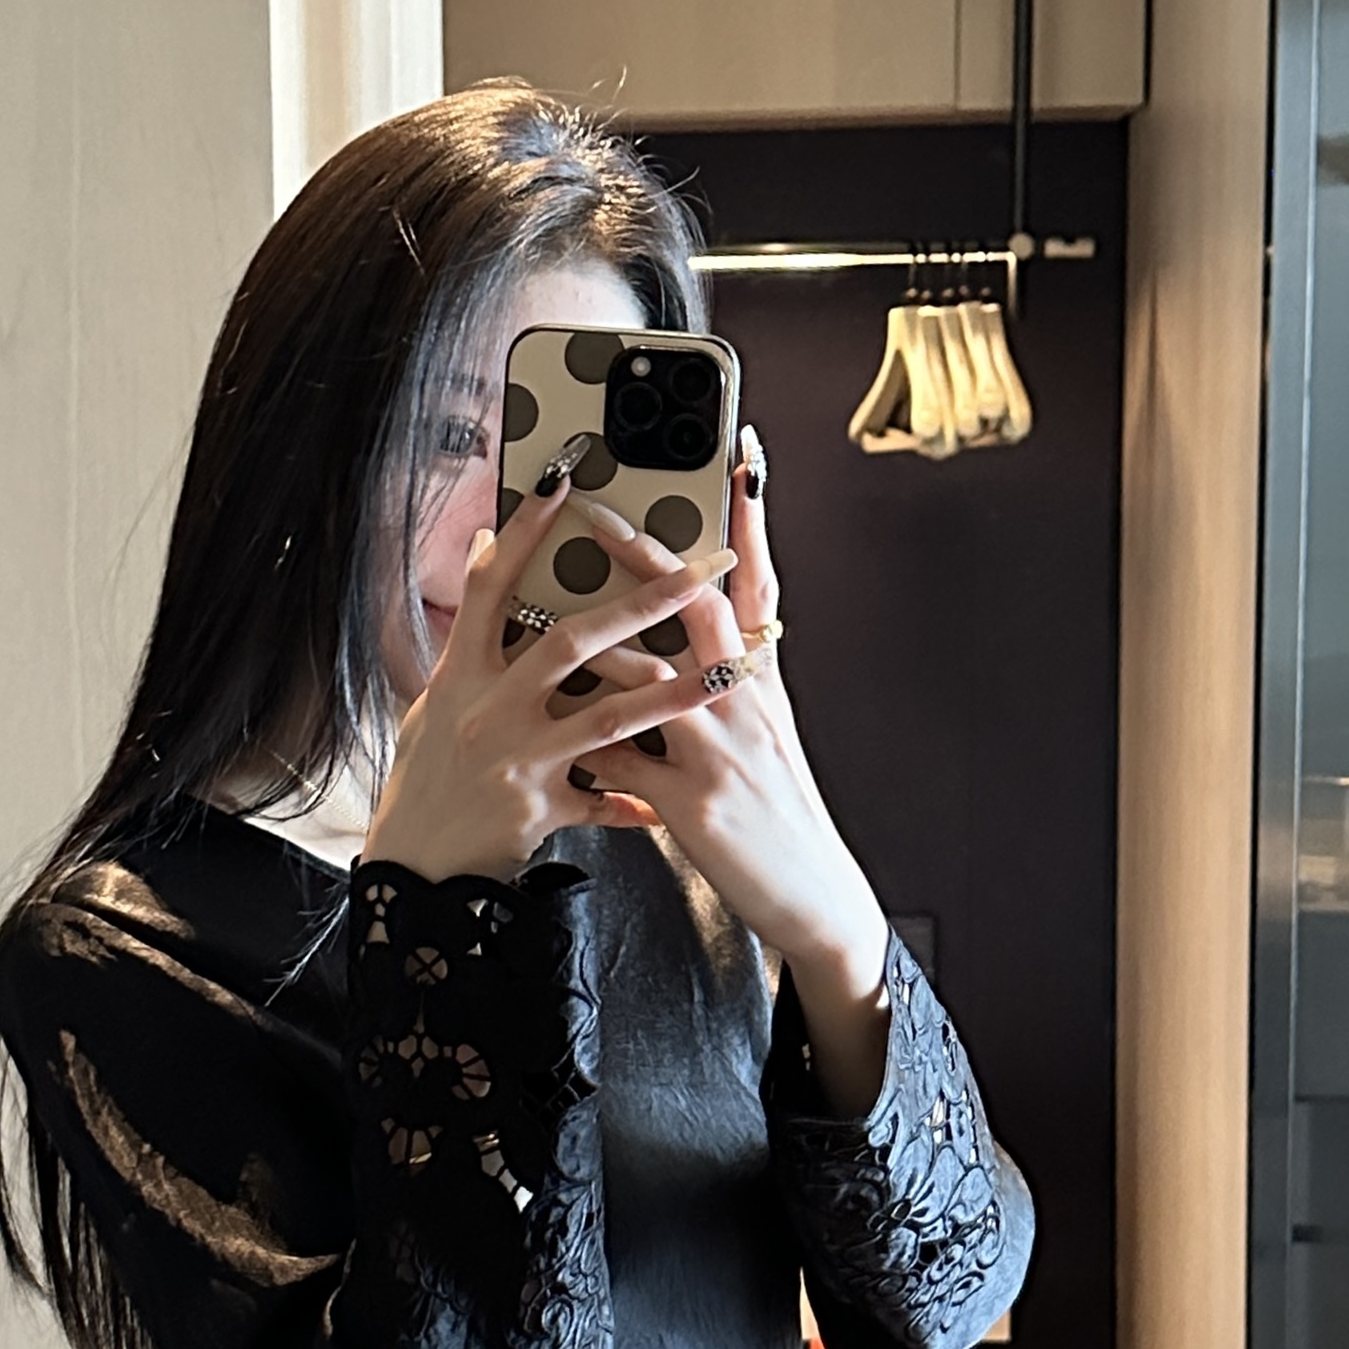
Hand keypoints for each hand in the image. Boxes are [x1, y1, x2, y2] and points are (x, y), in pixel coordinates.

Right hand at [362, 475, 742, 884]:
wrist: (414, 869)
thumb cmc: (426, 778)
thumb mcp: (434, 701)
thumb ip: (469, 629)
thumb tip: (485, 545)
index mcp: (462, 677)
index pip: (491, 588)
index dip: (523, 534)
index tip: (563, 484)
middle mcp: (492, 711)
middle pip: (571, 643)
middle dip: (641, 603)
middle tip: (697, 570)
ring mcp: (520, 760)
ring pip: (611, 719)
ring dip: (675, 692)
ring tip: (727, 673)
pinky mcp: (542, 808)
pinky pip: (605, 798)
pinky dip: (639, 799)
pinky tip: (673, 798)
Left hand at [568, 429, 894, 1113]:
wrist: (812, 894)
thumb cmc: (773, 814)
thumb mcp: (762, 736)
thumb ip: (721, 686)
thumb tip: (683, 644)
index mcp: (760, 683)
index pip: (756, 584)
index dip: (749, 520)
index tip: (739, 455)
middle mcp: (743, 704)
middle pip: (696, 609)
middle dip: (644, 556)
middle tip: (598, 506)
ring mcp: (718, 751)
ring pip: (644, 677)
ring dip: (587, 643)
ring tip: (536, 606)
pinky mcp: (692, 803)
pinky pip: (619, 761)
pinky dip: (580, 743)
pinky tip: (542, 730)